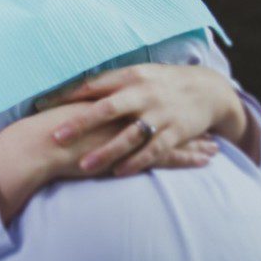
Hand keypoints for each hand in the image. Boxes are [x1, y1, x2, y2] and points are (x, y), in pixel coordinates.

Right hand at [0, 102, 215, 223]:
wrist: (45, 142)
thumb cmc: (52, 129)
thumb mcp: (71, 111)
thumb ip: (86, 107)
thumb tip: (89, 104)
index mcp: (114, 99)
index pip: (146, 101)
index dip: (164, 105)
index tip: (181, 106)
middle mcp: (129, 112)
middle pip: (165, 115)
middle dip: (186, 121)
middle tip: (206, 123)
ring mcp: (134, 131)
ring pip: (173, 135)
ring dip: (195, 142)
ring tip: (214, 147)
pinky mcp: (135, 152)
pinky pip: (169, 155)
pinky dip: (189, 158)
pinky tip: (205, 161)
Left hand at [44, 64, 244, 176]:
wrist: (208, 88)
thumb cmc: (160, 83)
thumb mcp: (135, 75)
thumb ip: (107, 83)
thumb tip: (71, 89)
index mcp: (128, 77)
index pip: (91, 86)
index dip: (65, 95)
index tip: (41, 105)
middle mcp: (142, 94)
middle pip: (106, 109)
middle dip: (81, 124)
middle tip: (57, 137)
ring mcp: (159, 114)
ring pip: (128, 135)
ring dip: (106, 152)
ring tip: (83, 166)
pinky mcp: (176, 131)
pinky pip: (153, 150)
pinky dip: (136, 162)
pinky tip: (118, 172)